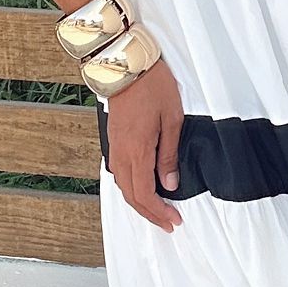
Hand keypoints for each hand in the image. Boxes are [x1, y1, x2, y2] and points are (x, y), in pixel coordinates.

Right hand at [103, 56, 184, 232]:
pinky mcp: (114, 139)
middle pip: (131, 195)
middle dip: (149, 213)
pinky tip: (142, 187)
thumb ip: (168, 155)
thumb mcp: (171, 119)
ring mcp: (115, 146)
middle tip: (168, 223)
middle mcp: (121, 153)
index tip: (174, 221)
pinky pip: (119, 172)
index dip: (159, 212)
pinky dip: (131, 187)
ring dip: (139, 202)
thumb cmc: (152, 85)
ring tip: (157, 210)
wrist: (126, 63)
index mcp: (137, 150)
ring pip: (123, 185)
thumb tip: (170, 184)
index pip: (145, 194)